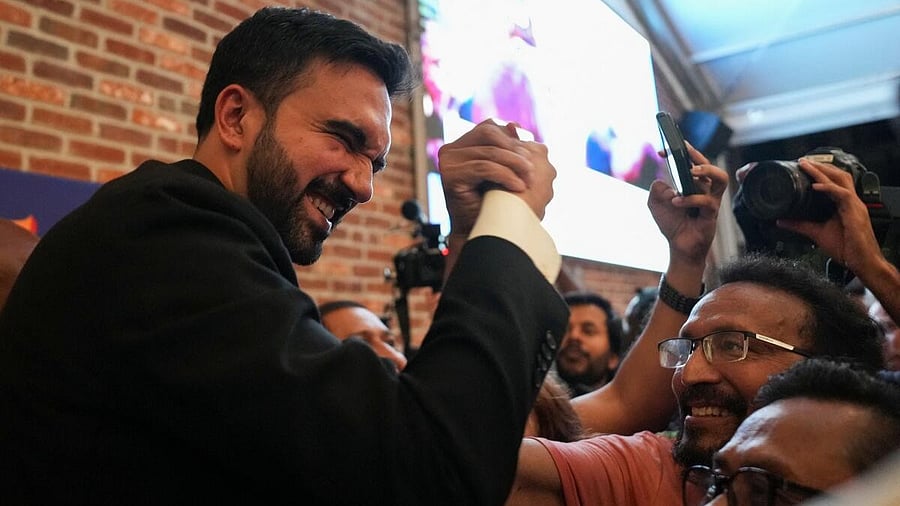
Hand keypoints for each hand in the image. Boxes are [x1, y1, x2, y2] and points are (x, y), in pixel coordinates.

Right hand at [437, 119, 555, 235]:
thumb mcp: (505, 171)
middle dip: (514, 149)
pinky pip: (484, 167)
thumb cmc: (493, 205)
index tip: (530, 157)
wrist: (478, 234)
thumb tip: (515, 125)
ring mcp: (448, 161)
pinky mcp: (450, 174)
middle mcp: (451, 150)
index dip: (511, 139)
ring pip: (489, 151)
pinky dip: (505, 176)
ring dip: (514, 165)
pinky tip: (518, 187)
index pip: (489, 128)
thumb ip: (508, 148)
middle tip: (532, 169)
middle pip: (488, 133)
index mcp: (462, 145)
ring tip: (529, 180)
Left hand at [648, 143, 728, 264]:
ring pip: (720, 178)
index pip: (690, 162)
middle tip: (683, 151)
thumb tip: (663, 182)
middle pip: (709, 164)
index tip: (661, 151)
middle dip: (696, 154)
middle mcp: (704, 188)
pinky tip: (676, 202)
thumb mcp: (655, 203)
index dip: (678, 153)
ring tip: (690, 172)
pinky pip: (706, 201)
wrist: (679, 246)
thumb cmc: (672, 223)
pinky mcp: (712, 213)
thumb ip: (656, 189)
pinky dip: (690, 199)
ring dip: (706, 171)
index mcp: (691, 183)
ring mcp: (711, 200)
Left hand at [775, 158, 880, 272]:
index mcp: (844, 204)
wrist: (862, 262)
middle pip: (838, 175)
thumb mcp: (817, 233)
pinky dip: (828, 188)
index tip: (803, 166)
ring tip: (807, 166)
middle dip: (821, 166)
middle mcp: (851, 202)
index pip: (834, 181)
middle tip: (803, 161)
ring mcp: (854, 206)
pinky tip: (815, 186)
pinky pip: (842, 195)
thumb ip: (800, 225)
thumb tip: (781, 221)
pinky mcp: (855, 213)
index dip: (820, 172)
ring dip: (823, 172)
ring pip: (840, 180)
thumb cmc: (846, 248)